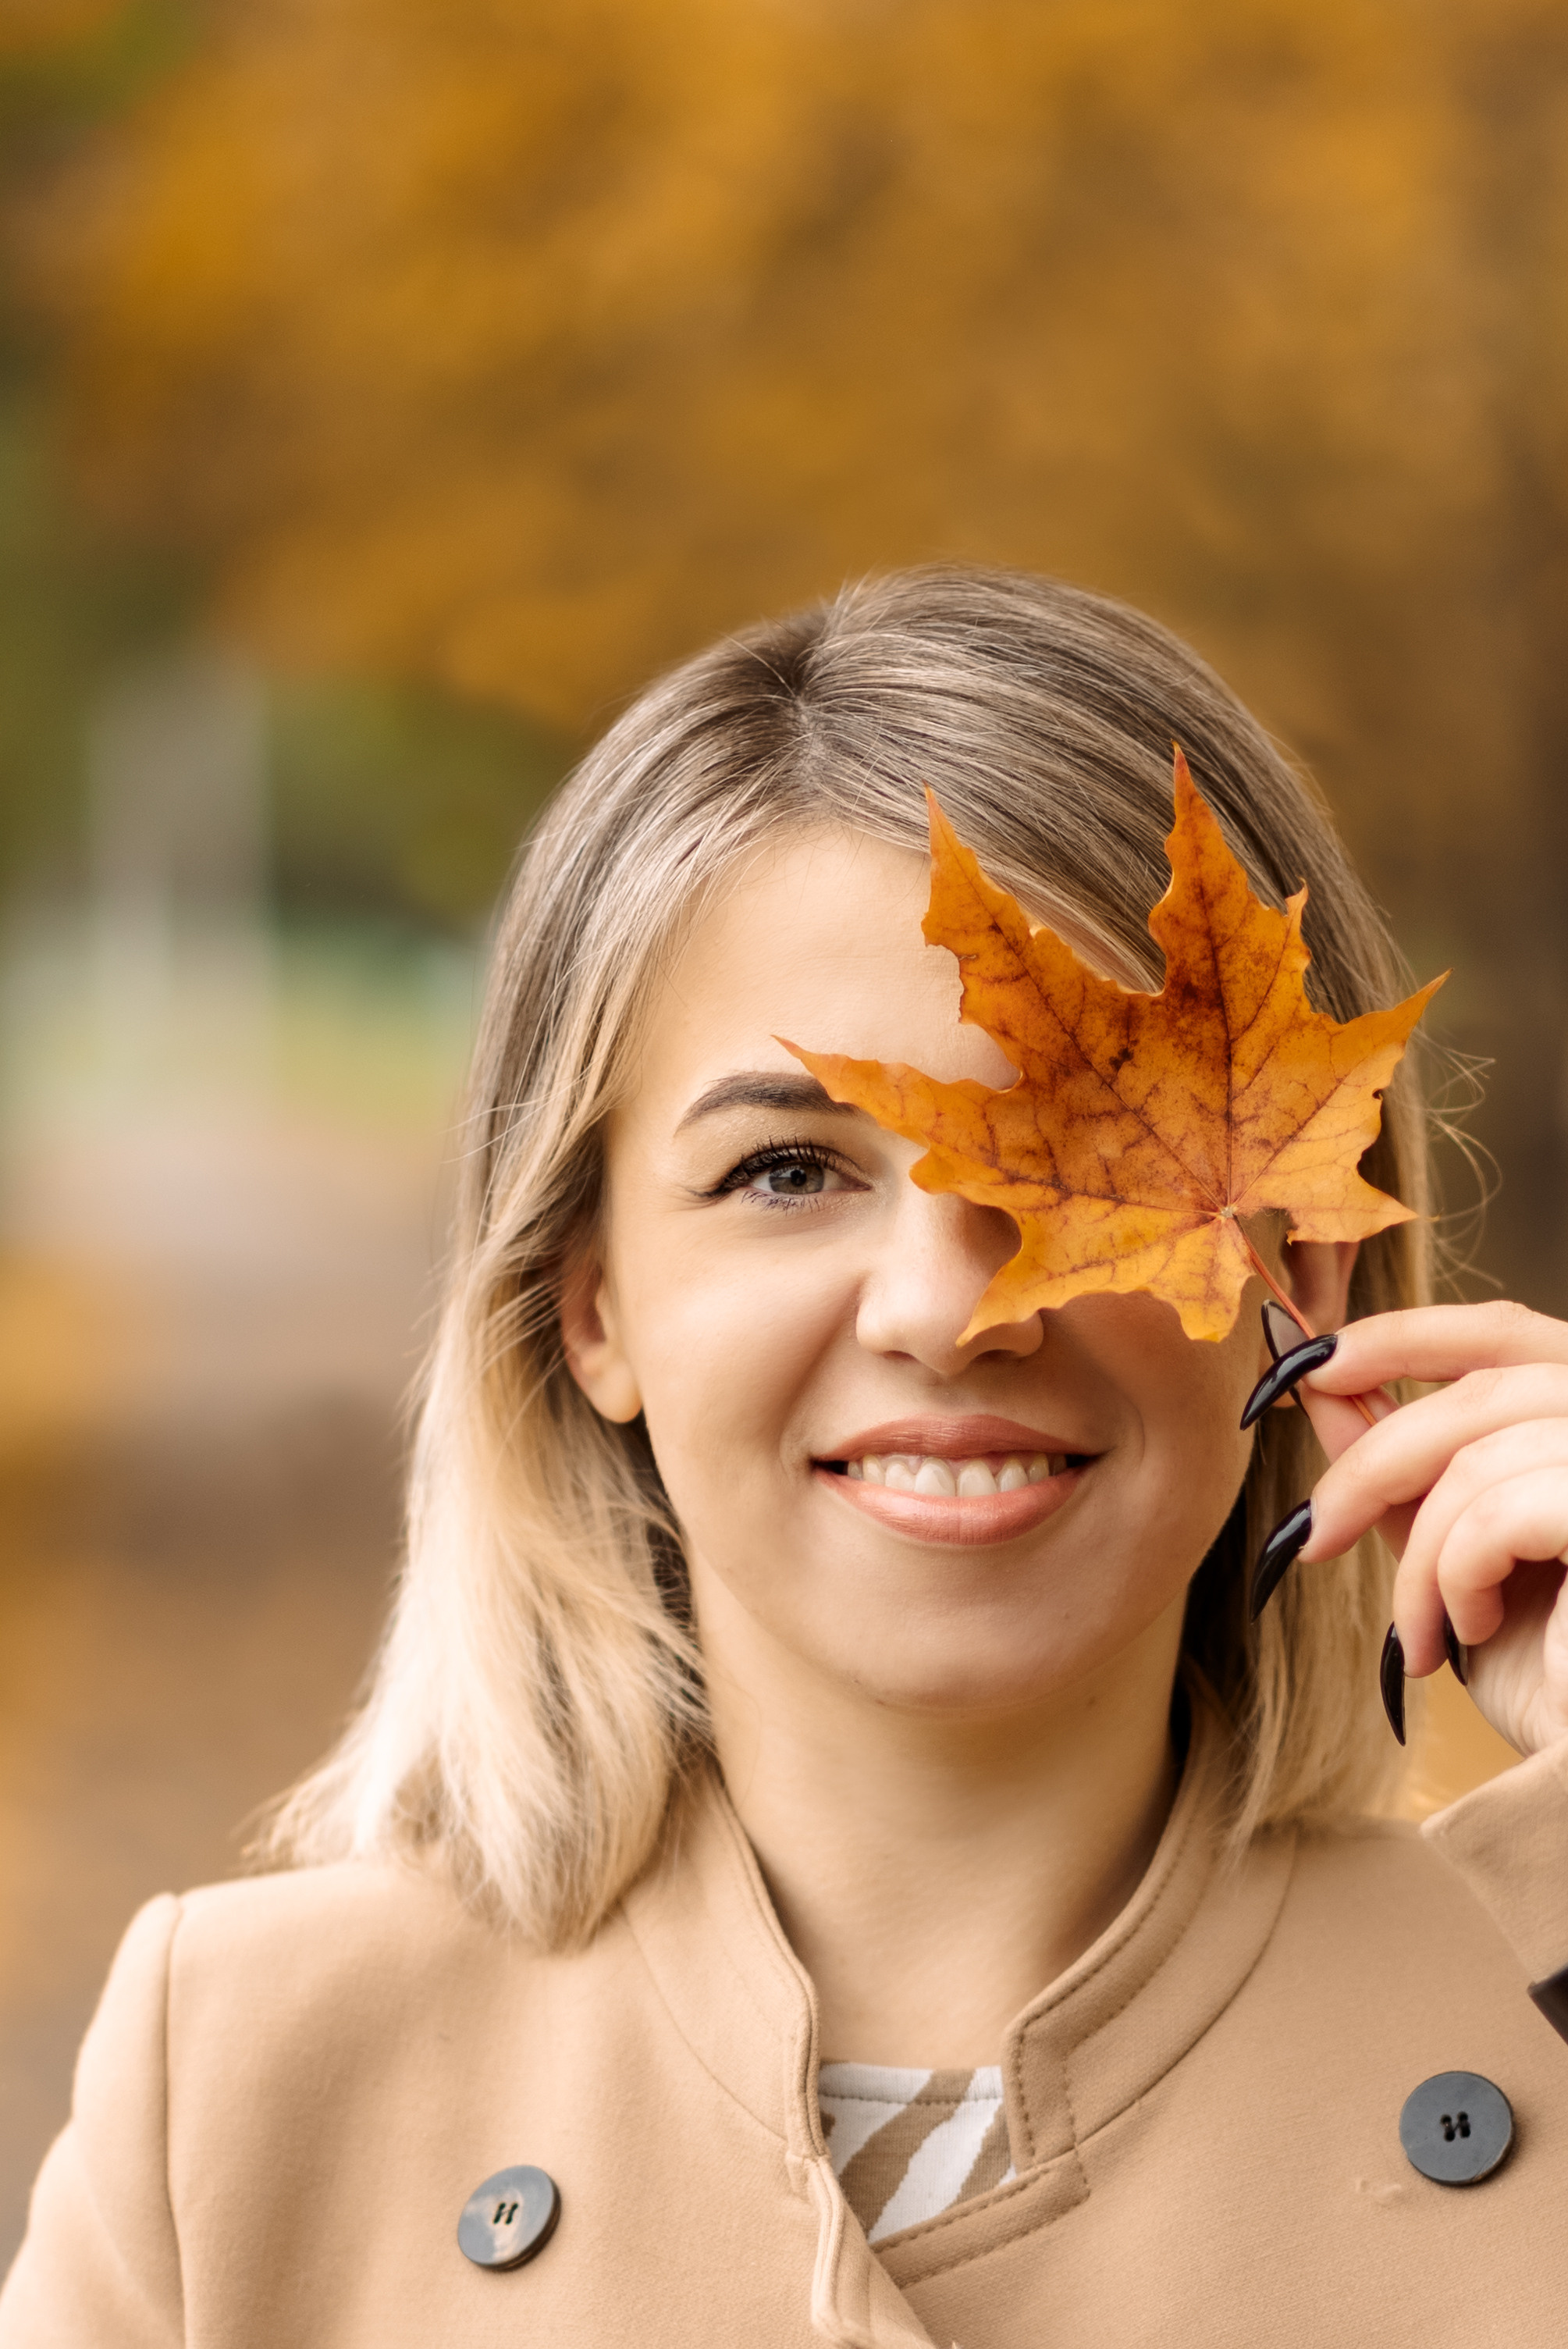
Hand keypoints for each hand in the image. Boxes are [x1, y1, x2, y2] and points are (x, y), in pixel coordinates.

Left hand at [1292, 1302, 1567, 1759]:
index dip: (1407, 1334)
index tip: (1311, 1366)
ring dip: (1420, 1556)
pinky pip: (1506, 1509)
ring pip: (1485, 1459)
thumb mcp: (1453, 1550)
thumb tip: (1318, 1379)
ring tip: (1415, 1633)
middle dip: (1375, 1460)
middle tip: (1313, 1533)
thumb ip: (1402, 1463)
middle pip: (1484, 1389)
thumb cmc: (1549, 1675)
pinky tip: (1467, 1630)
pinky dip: (1458, 1573)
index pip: (1509, 1331)